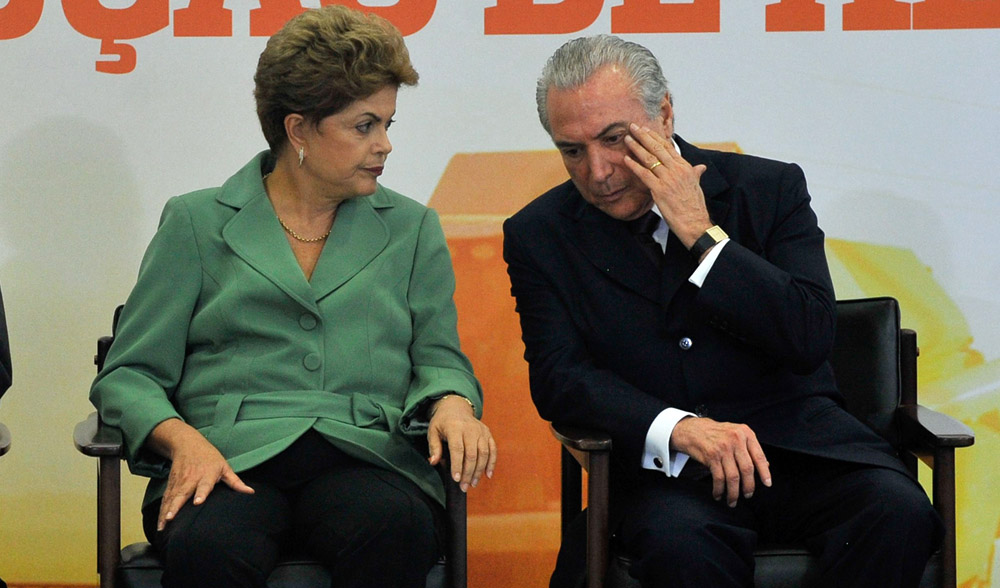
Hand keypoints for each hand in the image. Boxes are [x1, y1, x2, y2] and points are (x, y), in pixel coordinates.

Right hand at [147, 418, 253, 530]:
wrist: (187, 444)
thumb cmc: (209, 457)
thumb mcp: (224, 466)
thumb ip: (235, 482)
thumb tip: (251, 492)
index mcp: (206, 474)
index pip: (204, 485)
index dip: (201, 493)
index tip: (197, 502)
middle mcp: (191, 479)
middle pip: (182, 493)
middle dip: (176, 506)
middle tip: (171, 518)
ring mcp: (179, 482)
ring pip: (171, 498)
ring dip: (166, 512)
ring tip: (163, 526)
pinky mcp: (171, 485)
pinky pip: (165, 500)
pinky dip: (162, 511)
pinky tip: (161, 524)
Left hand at [427, 395, 496, 491]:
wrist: (456, 407)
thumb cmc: (442, 422)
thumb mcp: (432, 431)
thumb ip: (434, 447)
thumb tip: (433, 462)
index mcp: (454, 428)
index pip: (457, 449)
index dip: (457, 465)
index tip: (456, 479)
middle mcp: (470, 429)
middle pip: (472, 454)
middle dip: (468, 473)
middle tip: (464, 487)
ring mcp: (481, 431)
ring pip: (484, 454)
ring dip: (479, 471)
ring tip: (473, 484)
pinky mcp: (488, 433)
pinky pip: (493, 449)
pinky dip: (492, 463)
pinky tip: (488, 475)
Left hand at [623, 123, 712, 246]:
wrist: (695, 222)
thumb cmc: (695, 206)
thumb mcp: (697, 186)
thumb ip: (696, 174)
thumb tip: (701, 167)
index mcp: (686, 167)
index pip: (668, 147)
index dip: (655, 137)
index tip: (646, 130)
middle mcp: (677, 170)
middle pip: (657, 148)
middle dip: (644, 136)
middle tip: (633, 127)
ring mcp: (668, 179)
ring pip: (649, 158)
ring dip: (636, 147)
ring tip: (627, 139)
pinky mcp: (659, 190)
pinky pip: (644, 174)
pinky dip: (634, 165)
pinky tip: (626, 159)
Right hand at [670, 417, 770, 507]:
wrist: (693, 430)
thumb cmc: (715, 433)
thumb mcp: (736, 434)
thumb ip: (750, 449)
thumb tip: (765, 466)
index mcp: (745, 433)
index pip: (759, 456)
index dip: (764, 472)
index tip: (767, 483)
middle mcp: (735, 439)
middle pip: (747, 469)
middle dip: (748, 486)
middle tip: (748, 494)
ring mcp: (723, 448)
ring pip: (733, 477)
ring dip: (733, 493)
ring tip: (732, 500)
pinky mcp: (711, 456)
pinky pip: (719, 478)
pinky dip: (719, 489)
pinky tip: (719, 494)